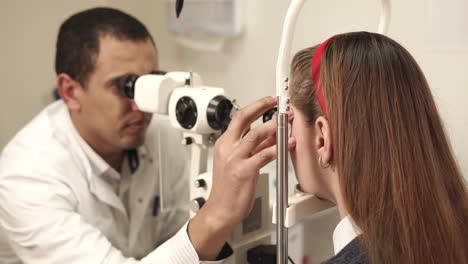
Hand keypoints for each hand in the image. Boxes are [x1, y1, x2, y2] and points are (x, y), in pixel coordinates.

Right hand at [188, 96, 295, 259]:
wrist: (221, 210)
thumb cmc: (230, 188)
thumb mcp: (240, 161)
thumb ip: (255, 146)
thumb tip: (272, 134)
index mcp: (225, 143)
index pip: (240, 117)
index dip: (256, 106)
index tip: (270, 101)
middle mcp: (227, 147)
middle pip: (243, 118)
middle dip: (262, 106)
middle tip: (278, 103)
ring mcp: (234, 159)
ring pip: (254, 135)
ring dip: (273, 127)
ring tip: (286, 122)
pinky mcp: (242, 171)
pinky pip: (262, 156)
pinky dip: (277, 149)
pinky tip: (287, 145)